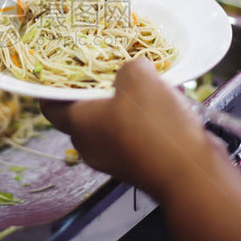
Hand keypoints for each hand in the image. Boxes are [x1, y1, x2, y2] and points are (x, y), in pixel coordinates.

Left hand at [40, 58, 221, 198]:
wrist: (190, 173)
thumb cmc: (152, 123)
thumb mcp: (138, 77)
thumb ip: (130, 67)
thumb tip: (135, 71)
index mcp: (79, 124)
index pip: (50, 105)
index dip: (54, 86)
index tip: (66, 69)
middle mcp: (91, 145)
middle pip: (86, 111)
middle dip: (102, 88)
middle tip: (117, 68)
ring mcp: (116, 159)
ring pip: (117, 122)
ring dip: (132, 102)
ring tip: (154, 82)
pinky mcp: (141, 166)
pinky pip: (139, 134)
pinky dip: (150, 118)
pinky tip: (172, 101)